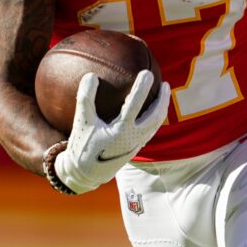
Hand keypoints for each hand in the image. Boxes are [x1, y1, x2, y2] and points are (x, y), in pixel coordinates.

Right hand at [55, 70, 170, 193]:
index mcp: (120, 131)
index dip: (141, 88)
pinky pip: (152, 129)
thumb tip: (91, 75)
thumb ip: (85, 98)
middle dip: (162, 98)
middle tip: (164, 82)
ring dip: (163, 106)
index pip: (135, 105)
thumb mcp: (82, 121)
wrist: (86, 173)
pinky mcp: (137, 147)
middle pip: (155, 115)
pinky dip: (157, 116)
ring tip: (164, 91)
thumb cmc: (83, 145)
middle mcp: (133, 138)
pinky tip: (155, 107)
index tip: (146, 73)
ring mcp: (137, 143)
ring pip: (157, 123)